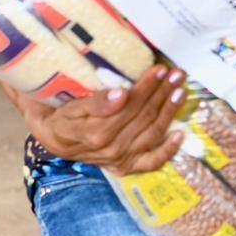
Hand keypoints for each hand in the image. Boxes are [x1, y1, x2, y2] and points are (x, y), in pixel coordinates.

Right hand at [26, 65, 186, 174]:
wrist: (54, 141)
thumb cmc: (63, 117)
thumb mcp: (71, 106)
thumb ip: (96, 102)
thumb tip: (121, 94)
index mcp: (96, 132)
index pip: (130, 105)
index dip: (147, 86)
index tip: (160, 69)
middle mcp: (111, 148)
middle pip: (144, 116)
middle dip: (163, 92)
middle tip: (177, 74)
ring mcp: (121, 159)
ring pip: (152, 133)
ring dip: (169, 111)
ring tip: (181, 91)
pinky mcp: (127, 167)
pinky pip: (152, 162)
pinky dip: (168, 150)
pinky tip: (180, 134)